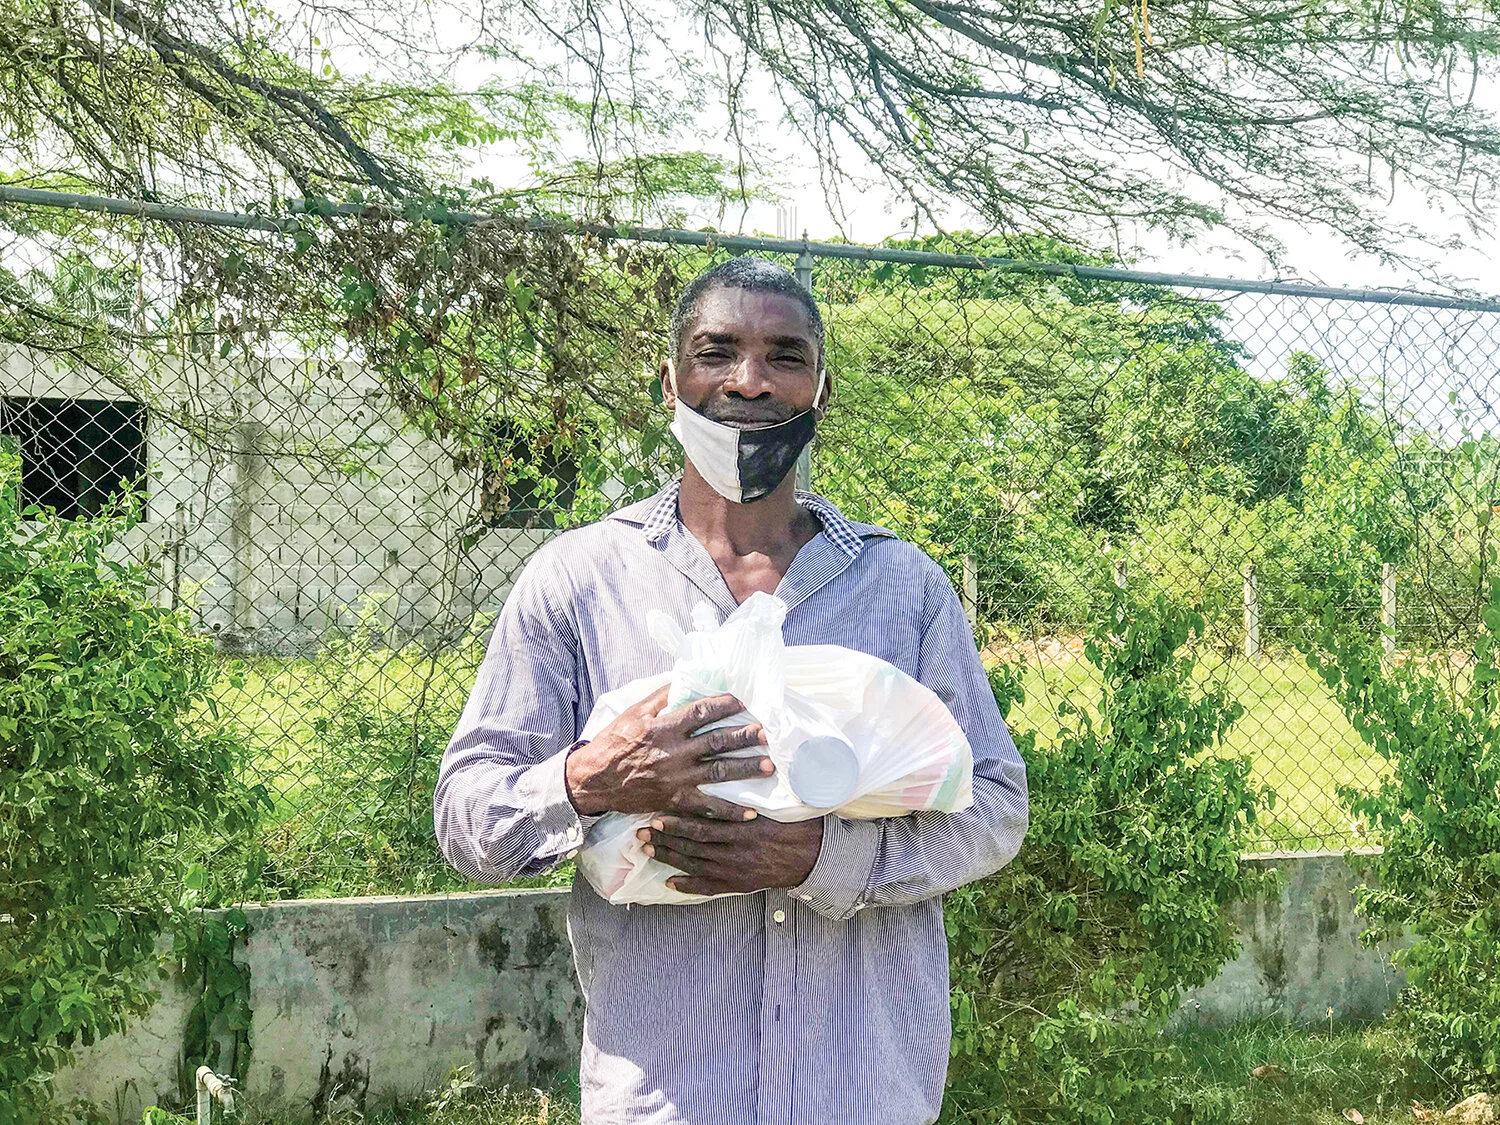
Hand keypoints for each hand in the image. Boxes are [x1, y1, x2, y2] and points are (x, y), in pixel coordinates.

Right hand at [565, 686, 772, 818]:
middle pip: (717, 742)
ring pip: (718, 773)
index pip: (701, 712)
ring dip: (746, 769)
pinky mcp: (674, 802)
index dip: (724, 705)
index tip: (742, 702)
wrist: (594, 780)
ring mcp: (676, 779)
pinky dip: (729, 813)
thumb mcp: (634, 712)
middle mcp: (673, 753)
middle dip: (745, 737)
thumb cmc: (614, 742)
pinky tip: (750, 814)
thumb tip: (683, 679)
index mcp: (664, 728)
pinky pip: (706, 809)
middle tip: (765, 733)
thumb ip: (661, 697)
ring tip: (769, 766)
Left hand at [636, 814, 824, 895]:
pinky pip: (708, 887)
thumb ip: (745, 796)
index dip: (676, 821)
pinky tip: (669, 882)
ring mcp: (735, 870)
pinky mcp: (738, 884)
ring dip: (669, 857)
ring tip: (648, 851)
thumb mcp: (771, 804)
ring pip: (694, 864)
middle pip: (692, 844)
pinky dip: (687, 885)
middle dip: (664, 839)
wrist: (813, 855)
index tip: (655, 815)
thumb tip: (724, 772)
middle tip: (640, 833)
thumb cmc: (794, 824)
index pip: (701, 824)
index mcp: (741, 827)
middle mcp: (734, 850)